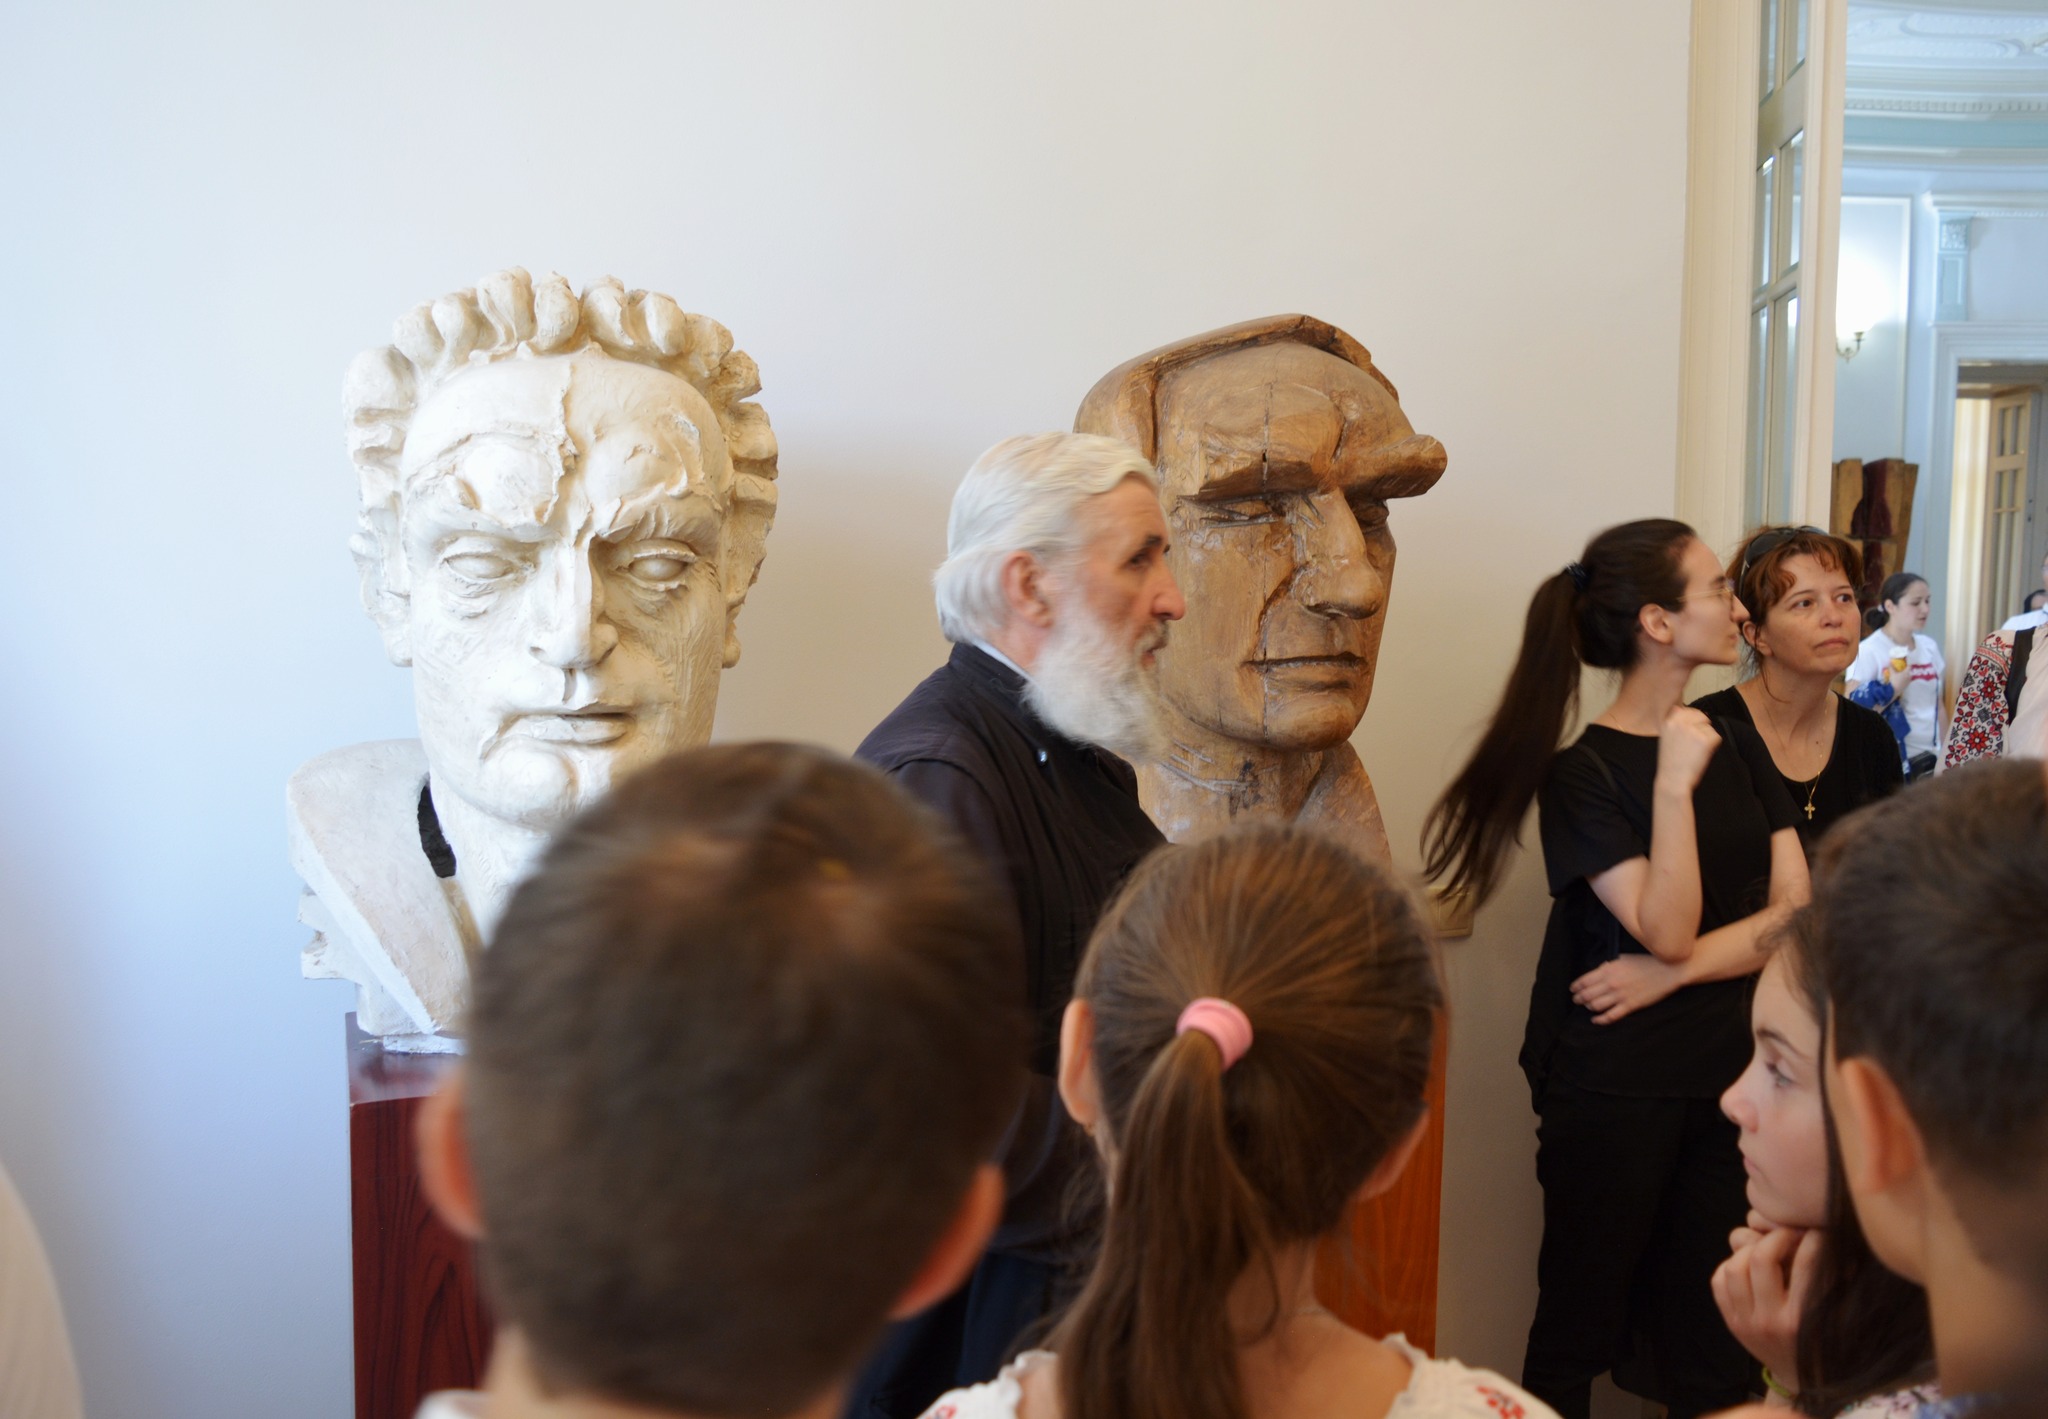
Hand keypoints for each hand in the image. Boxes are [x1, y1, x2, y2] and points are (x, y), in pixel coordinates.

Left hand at [1570, 954, 1684, 1023]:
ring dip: (1588, 1007)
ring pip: (1595, 1006)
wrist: (1668, 969)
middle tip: (1576, 1000)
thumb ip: (1608, 966)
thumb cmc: (1646, 962)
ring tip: (1587, 1006)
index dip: (1575, 987)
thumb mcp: (1623, 959)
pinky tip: (1595, 1020)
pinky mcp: (1630, 1006)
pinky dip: (1600, 1020)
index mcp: (1608, 969)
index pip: (1584, 981)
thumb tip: (1598, 972)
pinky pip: (1610, 1016)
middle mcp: (1611, 983)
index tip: (1573, 989)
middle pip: (1586, 994)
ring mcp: (1620, 995)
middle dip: (1578, 998)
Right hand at [1655, 706, 1720, 793]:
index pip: (1686, 710)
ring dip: (1706, 739)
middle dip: (1700, 728)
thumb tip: (1679, 707)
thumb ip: (1673, 722)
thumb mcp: (1665, 737)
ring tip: (1693, 752)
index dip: (1691, 722)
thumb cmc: (1670, 762)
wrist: (1673, 780)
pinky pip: (1716, 737)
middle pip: (1700, 716)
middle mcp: (1680, 722)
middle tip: (1692, 745)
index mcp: (1669, 720)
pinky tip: (1701, 755)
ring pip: (1709, 728)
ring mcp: (1693, 730)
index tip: (1687, 736)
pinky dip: (1712, 747)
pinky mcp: (1705, 739)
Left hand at [1711, 1224, 1820, 1384]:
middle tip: (1790, 1233)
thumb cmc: (1828, 1342)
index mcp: (1805, 1319)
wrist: (1802, 1379)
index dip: (1814, 1239)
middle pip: (1761, 1258)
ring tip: (1768, 1249)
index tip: (1818, 1231)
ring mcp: (1746, 1323)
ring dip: (1751, 1250)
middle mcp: (1772, 1321)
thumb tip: (1819, 1235)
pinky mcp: (1731, 1324)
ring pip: (1734, 1267)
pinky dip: (1731, 1266)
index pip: (1807, 1264)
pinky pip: (1719, 1281)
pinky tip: (1749, 1267)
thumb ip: (1830, 1278)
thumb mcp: (1839, 1314)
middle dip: (1777, 1237)